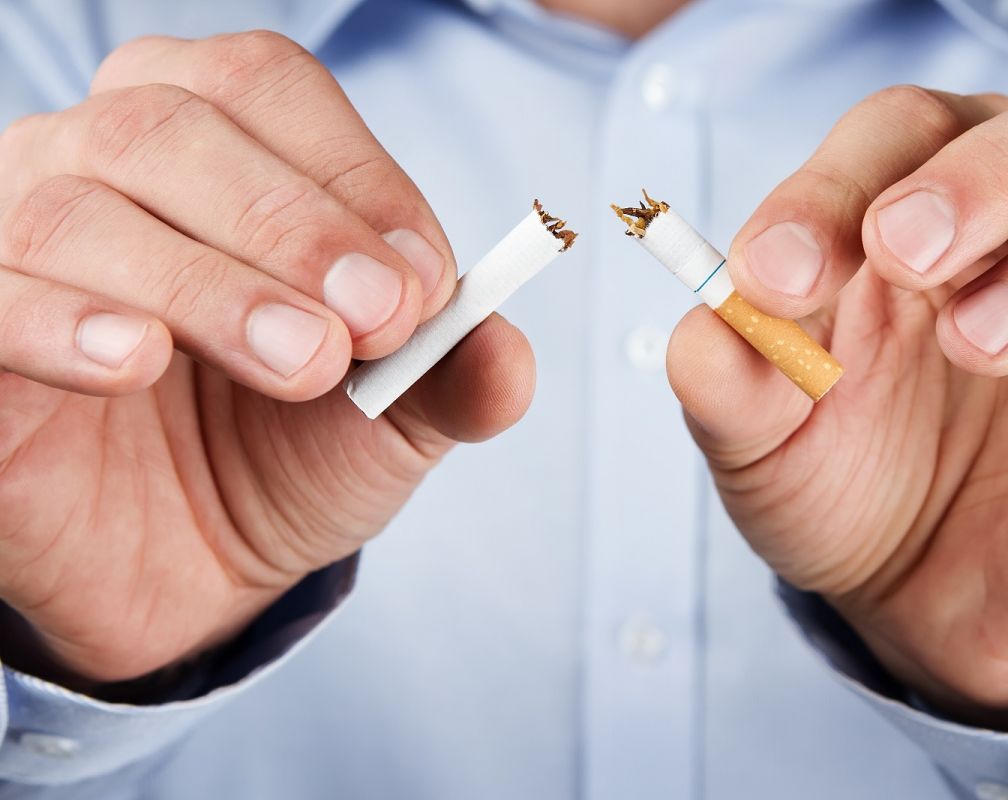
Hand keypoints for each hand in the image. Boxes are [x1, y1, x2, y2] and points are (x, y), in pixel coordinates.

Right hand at [0, 32, 533, 685]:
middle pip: (169, 129)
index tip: (425, 285)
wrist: (196, 563)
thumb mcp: (393, 415)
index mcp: (208, 140)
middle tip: (374, 324)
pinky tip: (137, 360)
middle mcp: (96, 165)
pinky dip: (60, 321)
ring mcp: (14, 245)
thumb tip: (506, 351)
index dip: (354, 176)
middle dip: (292, 226)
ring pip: (77, 210)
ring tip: (301, 362)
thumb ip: (452, 373)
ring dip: (207, 287)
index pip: (265, 89)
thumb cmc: (288, 451)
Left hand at [667, 74, 1007, 730]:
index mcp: (921, 212)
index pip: (903, 132)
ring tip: (978, 343)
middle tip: (908, 255)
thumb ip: (730, 379)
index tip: (772, 274)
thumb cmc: (840, 481)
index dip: (836, 183)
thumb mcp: (762, 441)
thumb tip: (708, 328)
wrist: (915, 594)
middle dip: (990, 174)